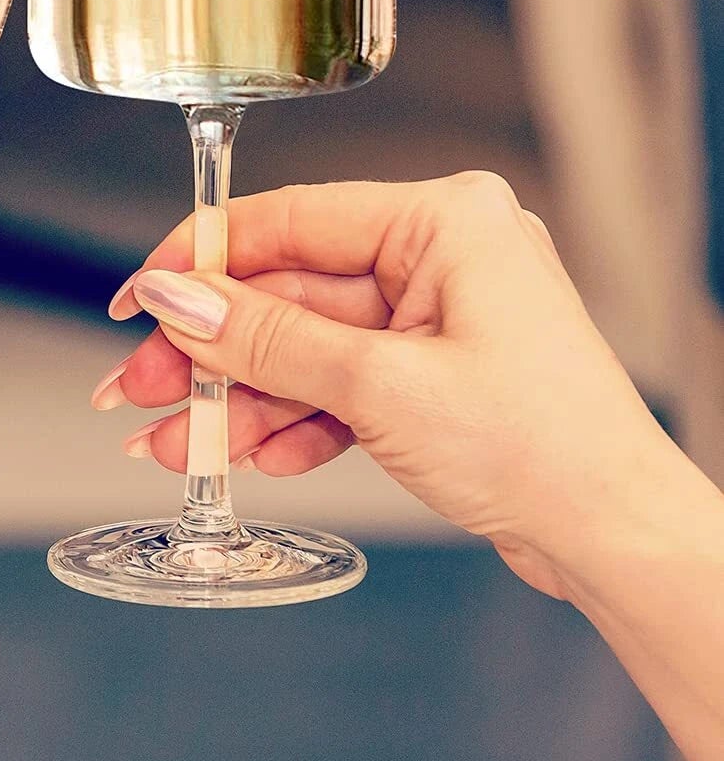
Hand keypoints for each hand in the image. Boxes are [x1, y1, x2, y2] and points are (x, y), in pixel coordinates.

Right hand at [94, 173, 694, 600]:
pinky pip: (337, 383)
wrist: (619, 542)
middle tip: (142, 385)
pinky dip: (293, 421)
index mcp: (442, 220)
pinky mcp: (430, 371)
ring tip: (178, 443)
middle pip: (287, 292)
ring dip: (241, 399)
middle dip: (213, 351)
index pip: (290, 219)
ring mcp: (434, 317)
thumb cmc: (546, 447)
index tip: (142, 293)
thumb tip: (179, 299)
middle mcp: (437, 256)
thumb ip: (268, 339)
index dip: (202, 258)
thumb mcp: (381, 386)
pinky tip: (249, 455)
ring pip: (304, 346)